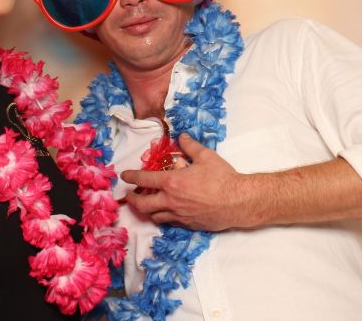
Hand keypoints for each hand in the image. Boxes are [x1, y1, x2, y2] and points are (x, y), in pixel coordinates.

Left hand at [120, 133, 253, 231]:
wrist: (237, 202)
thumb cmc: (222, 178)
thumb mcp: (206, 156)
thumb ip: (190, 146)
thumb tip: (182, 137)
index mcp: (172, 182)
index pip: (144, 179)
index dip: (131, 176)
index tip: (124, 175)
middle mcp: (170, 201)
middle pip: (142, 204)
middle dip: (133, 200)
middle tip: (130, 195)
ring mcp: (178, 215)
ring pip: (154, 216)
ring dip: (147, 210)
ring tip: (147, 204)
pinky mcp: (188, 224)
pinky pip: (169, 222)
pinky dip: (163, 216)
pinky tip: (167, 212)